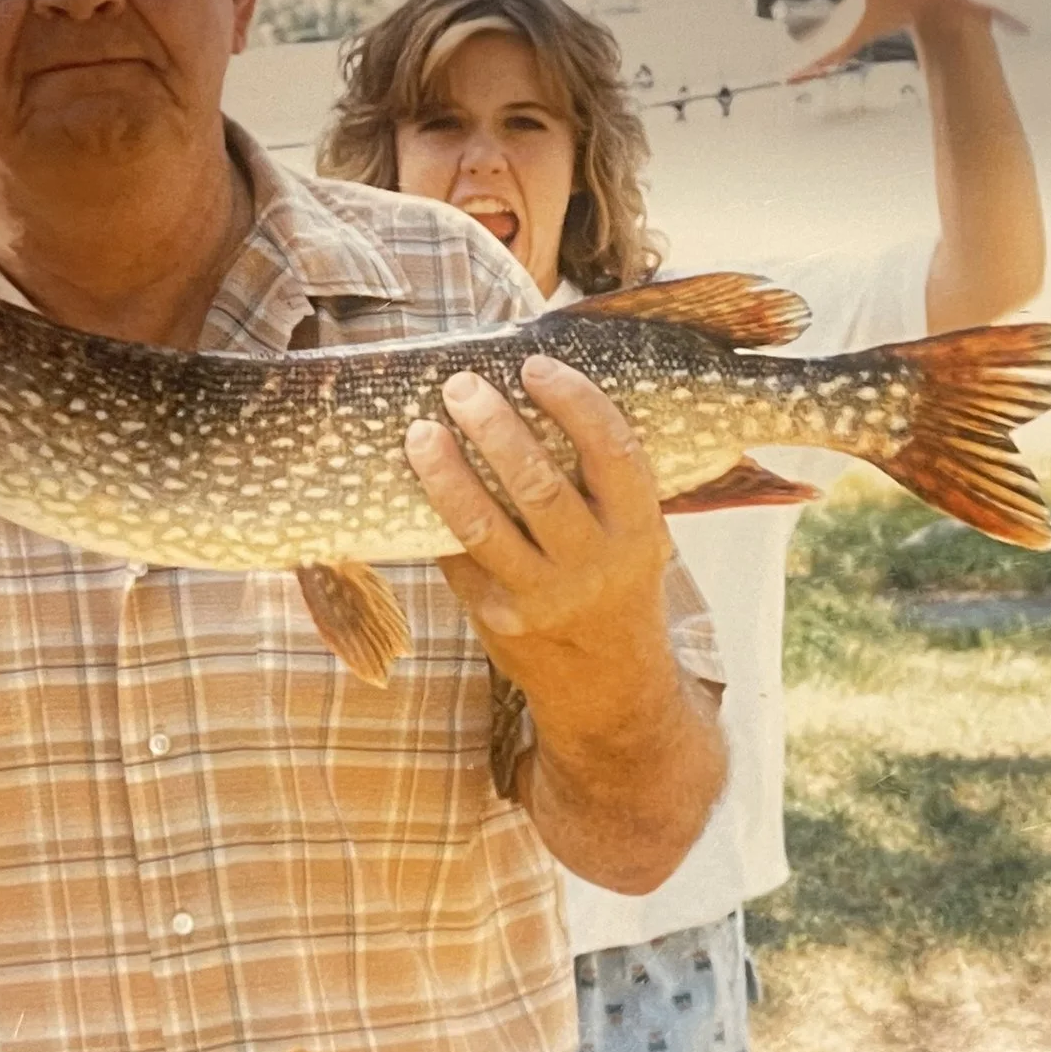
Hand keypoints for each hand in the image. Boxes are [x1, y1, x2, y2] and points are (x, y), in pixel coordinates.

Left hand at [405, 355, 675, 677]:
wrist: (610, 685)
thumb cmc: (615, 582)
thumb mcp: (632, 533)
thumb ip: (597, 480)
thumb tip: (524, 391)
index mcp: (638, 528)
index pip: (611, 450)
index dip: (573, 401)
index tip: (533, 366)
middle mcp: (595, 564)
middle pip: (538, 484)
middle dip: (494, 428)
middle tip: (460, 387)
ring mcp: (544, 596)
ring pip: (484, 525)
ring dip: (446, 472)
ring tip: (419, 432)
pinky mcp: (499, 618)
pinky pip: (458, 557)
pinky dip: (434, 517)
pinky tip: (412, 483)